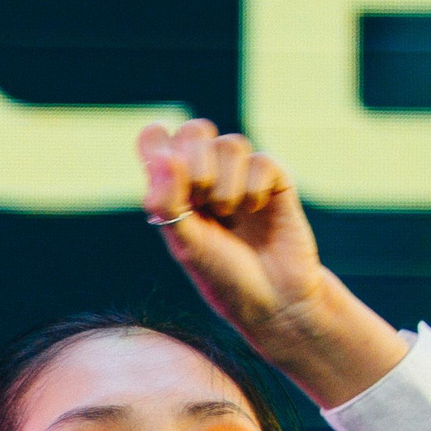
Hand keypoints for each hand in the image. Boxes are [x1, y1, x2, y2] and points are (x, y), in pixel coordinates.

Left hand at [137, 119, 410, 409]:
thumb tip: (163, 156)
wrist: (274, 300)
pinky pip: (260, 160)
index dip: (157, 144)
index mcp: (175, 188)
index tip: (164, 169)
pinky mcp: (274, 177)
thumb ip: (168, 202)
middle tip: (202, 202)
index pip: (156, 139)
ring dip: (226, 186)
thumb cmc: (224, 277)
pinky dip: (254, 190)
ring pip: (229, 143)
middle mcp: (207, 174)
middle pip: (195, 131)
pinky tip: (257, 213)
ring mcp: (241, 173)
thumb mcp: (185, 245)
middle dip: (196, 165)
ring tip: (230, 217)